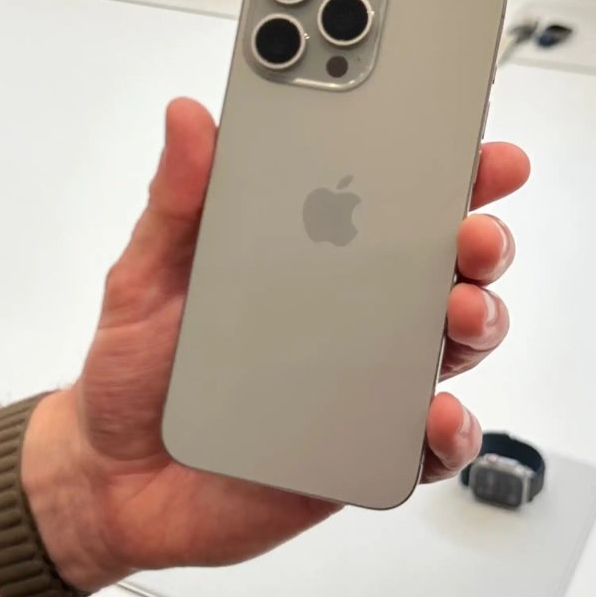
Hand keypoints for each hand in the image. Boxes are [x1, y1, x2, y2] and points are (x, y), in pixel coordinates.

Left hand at [31, 99, 529, 586]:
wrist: (115, 480)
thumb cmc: (137, 371)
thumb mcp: (146, 276)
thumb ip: (176, 200)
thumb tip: (187, 116)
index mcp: (312, 258)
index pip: (393, 201)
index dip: (443, 168)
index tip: (470, 141)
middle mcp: (355, 314)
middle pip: (446, 268)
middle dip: (480, 239)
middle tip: (472, 230)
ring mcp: (366, 383)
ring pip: (454, 345)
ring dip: (478, 320)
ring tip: (459, 310)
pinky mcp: (365, 451)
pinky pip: (429, 445)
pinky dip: (450, 429)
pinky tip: (434, 413)